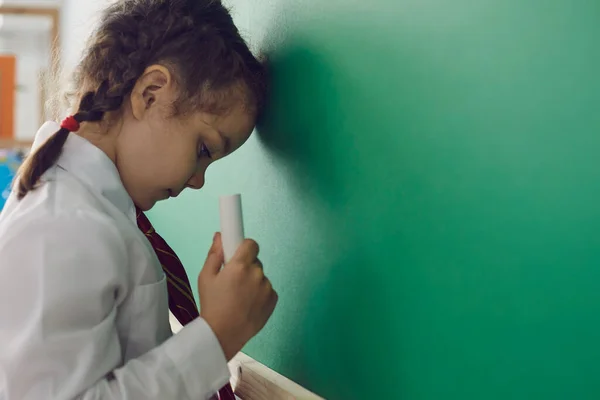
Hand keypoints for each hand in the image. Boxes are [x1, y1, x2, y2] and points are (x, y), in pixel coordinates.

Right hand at [198, 233, 277, 360]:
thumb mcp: (205, 277)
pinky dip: (259, 294)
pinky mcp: (273, 299)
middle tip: (232, 280)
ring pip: (260, 276)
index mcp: (240, 265)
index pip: (251, 243)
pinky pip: (267, 289)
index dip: (244, 247)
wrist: (222, 335)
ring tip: (238, 297)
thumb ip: (214, 254)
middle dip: (245, 266)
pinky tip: (247, 304)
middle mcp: (257, 274)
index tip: (238, 252)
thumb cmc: (212, 305)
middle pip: (255, 261)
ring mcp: (267, 287)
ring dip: (252, 281)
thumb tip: (220, 236)